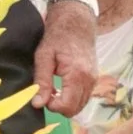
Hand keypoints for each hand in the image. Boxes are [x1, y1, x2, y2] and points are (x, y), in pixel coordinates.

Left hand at [33, 0, 94, 115]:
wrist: (77, 23)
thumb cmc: (58, 37)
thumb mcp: (44, 57)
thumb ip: (41, 82)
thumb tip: (37, 104)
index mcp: (77, 75)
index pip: (66, 106)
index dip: (52, 106)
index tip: (43, 95)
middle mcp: (89, 80)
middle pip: (74, 110)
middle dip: (59, 106)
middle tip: (47, 93)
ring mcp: (94, 80)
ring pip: (80, 106)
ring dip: (66, 103)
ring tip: (54, 89)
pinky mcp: (95, 79)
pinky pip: (84, 98)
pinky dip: (73, 98)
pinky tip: (63, 86)